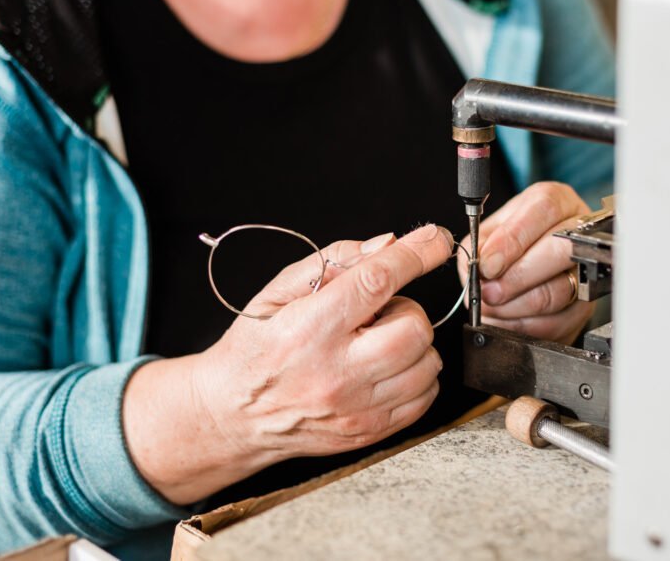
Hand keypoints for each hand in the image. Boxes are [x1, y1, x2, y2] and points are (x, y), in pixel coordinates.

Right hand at [123, 224, 453, 503]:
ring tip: (374, 343)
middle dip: (406, 309)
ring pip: (427, 362)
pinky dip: (415, 374)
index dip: (415, 254)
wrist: (233, 414)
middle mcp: (337, 372)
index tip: (436, 239)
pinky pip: (425, 396)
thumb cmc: (256, 347)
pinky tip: (384, 368)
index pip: (377, 281)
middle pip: (414, 328)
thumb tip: (387, 244)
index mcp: (311, 328)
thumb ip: (333, 261)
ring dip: (412, 344)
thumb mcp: (278, 291)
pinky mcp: (370, 431)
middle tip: (376, 314)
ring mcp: (357, 408)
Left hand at [457, 182, 594, 343]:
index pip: (544, 210)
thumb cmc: (509, 245)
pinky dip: (524, 325)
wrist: (529, 271)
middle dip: (517, 277)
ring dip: (516, 306)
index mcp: (557, 202)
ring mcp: (587, 272)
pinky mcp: (584, 308)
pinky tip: (506, 319)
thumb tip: (477, 267)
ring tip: (492, 306)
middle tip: (489, 291)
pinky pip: (556, 323)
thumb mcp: (490, 232)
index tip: (488, 264)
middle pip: (560, 250)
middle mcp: (579, 233)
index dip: (513, 239)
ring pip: (559, 291)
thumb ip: (480, 243)